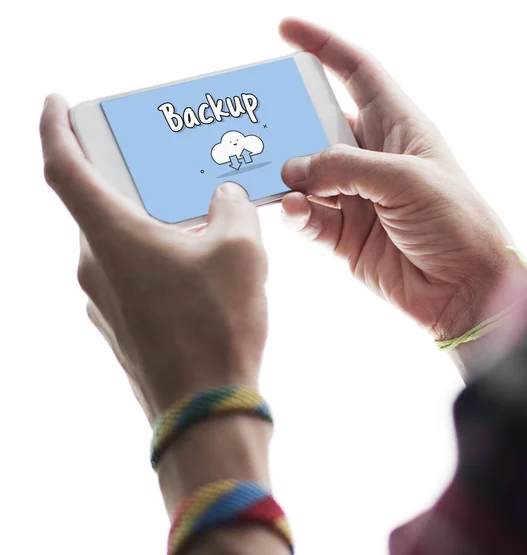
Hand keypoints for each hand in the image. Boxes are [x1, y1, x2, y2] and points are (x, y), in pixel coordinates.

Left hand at [40, 95, 267, 423]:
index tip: (55, 103)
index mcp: (111, 237)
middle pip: (100, 206)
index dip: (54, 128)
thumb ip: (232, 208)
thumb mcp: (239, 249)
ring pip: (121, 244)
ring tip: (198, 220)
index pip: (63, 167)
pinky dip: (156, 258)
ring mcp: (103, 302)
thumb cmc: (216, 326)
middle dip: (130, 180)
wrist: (206, 408)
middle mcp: (94, 267)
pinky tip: (197, 269)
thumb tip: (226, 197)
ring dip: (151, 224)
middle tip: (164, 165)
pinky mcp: (121, 326)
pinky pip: (132, 276)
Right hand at [280, 19, 526, 339]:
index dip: (324, 48)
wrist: (465, 289)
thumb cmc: (456, 222)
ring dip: (288, 175)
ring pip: (306, 175)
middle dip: (289, 122)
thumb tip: (292, 170)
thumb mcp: (405, 179)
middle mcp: (373, 158)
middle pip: (319, 125)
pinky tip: (294, 210)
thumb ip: (345, 167)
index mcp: (398, 127)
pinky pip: (309, 216)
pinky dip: (297, 212)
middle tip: (257, 122)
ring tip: (272, 176)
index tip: (285, 31)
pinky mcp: (345, 234)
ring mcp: (356, 197)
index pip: (357, 73)